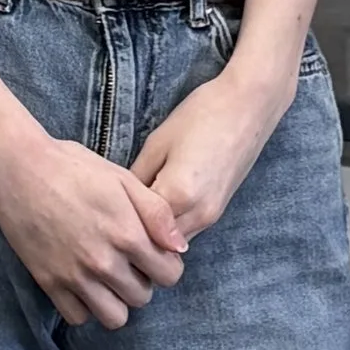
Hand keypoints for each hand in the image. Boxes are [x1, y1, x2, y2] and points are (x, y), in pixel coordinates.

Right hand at [0, 124, 187, 328]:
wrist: (19, 169)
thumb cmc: (73, 167)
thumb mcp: (123, 179)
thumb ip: (157, 213)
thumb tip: (179, 246)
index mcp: (127, 234)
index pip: (169, 275)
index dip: (168, 263)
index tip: (155, 253)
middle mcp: (104, 262)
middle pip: (143, 297)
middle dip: (143, 281)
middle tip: (129, 261)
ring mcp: (75, 276)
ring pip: (114, 317)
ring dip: (117, 300)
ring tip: (109, 277)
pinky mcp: (49, 283)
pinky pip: (78, 317)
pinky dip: (85, 306)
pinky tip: (84, 283)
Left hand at [129, 61, 295, 242]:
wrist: (248, 106)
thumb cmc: (200, 115)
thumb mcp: (158, 142)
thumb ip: (137, 178)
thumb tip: (120, 202)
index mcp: (178, 195)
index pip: (136, 225)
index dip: (117, 220)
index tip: (102, 213)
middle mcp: (197, 215)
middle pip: (155, 242)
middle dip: (134, 234)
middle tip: (112, 219)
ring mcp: (211, 218)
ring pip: (171, 243)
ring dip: (153, 234)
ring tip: (132, 213)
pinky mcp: (218, 213)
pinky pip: (185, 232)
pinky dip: (169, 229)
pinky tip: (156, 209)